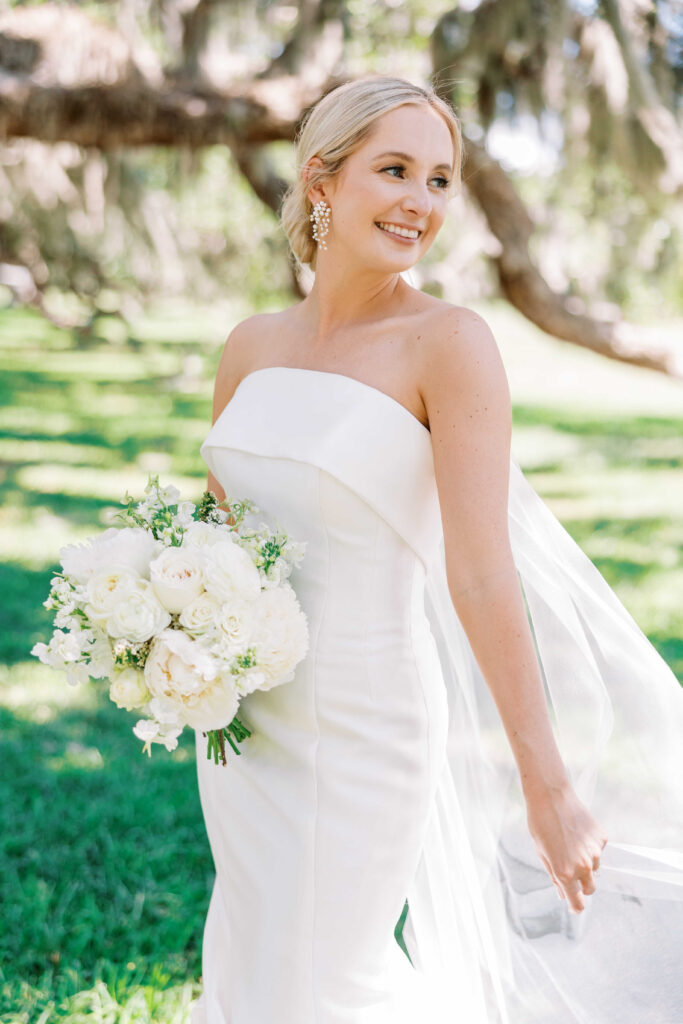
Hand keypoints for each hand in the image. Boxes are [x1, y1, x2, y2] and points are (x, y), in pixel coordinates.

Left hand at [525, 781, 607, 913]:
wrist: (551, 796)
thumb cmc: (541, 824)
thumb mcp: (542, 854)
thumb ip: (555, 877)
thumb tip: (564, 895)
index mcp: (565, 873)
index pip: (578, 904)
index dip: (576, 905)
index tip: (574, 903)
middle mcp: (583, 866)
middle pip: (590, 889)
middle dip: (582, 886)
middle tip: (570, 871)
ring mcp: (595, 852)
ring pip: (594, 867)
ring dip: (585, 862)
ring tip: (569, 841)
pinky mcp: (602, 838)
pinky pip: (598, 849)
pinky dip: (590, 845)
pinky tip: (577, 830)